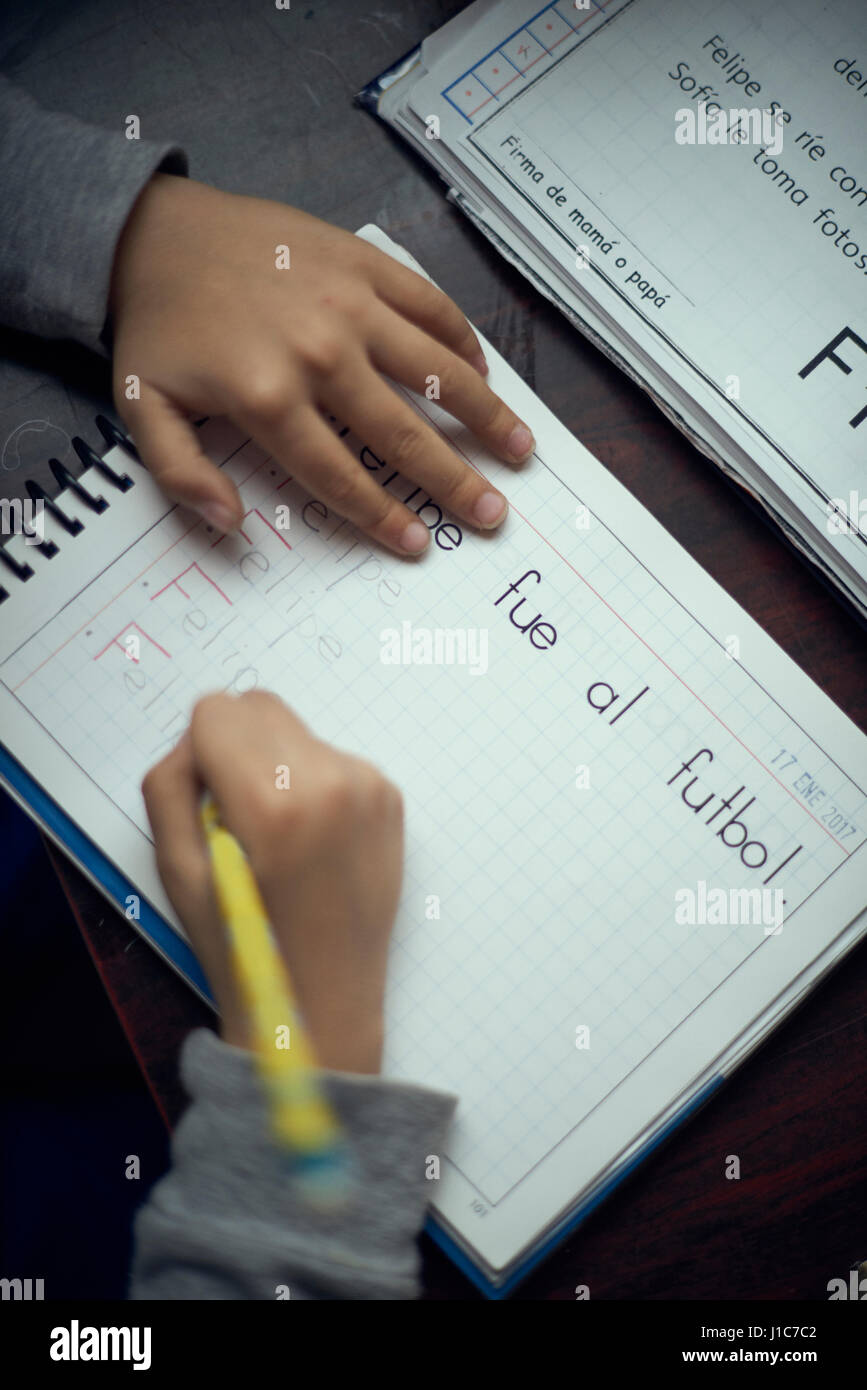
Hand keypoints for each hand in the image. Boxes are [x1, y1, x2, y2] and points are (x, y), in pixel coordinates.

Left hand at [108, 175, 534, 553]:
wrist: (156, 231)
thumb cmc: (159, 327)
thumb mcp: (143, 409)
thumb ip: (183, 474)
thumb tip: (234, 525)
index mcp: (268, 397)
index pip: (340, 475)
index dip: (381, 517)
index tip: (417, 546)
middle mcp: (319, 353)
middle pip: (402, 434)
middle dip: (454, 482)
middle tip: (492, 515)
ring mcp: (349, 303)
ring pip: (435, 369)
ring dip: (485, 414)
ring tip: (520, 449)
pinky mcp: (362, 263)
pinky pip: (428, 304)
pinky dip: (462, 340)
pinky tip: (483, 372)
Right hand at [141, 691, 402, 1073]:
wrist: (325, 1005)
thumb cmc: (245, 947)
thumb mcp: (178, 871)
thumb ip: (171, 785)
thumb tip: (197, 741)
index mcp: (276, 802)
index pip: (217, 712)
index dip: (198, 754)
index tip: (206, 802)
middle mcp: (333, 782)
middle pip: (260, 707)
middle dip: (235, 747)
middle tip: (237, 815)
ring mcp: (370, 787)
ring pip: (297, 731)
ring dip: (276, 764)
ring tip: (278, 836)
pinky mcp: (391, 798)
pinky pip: (333, 758)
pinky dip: (313, 783)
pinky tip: (311, 841)